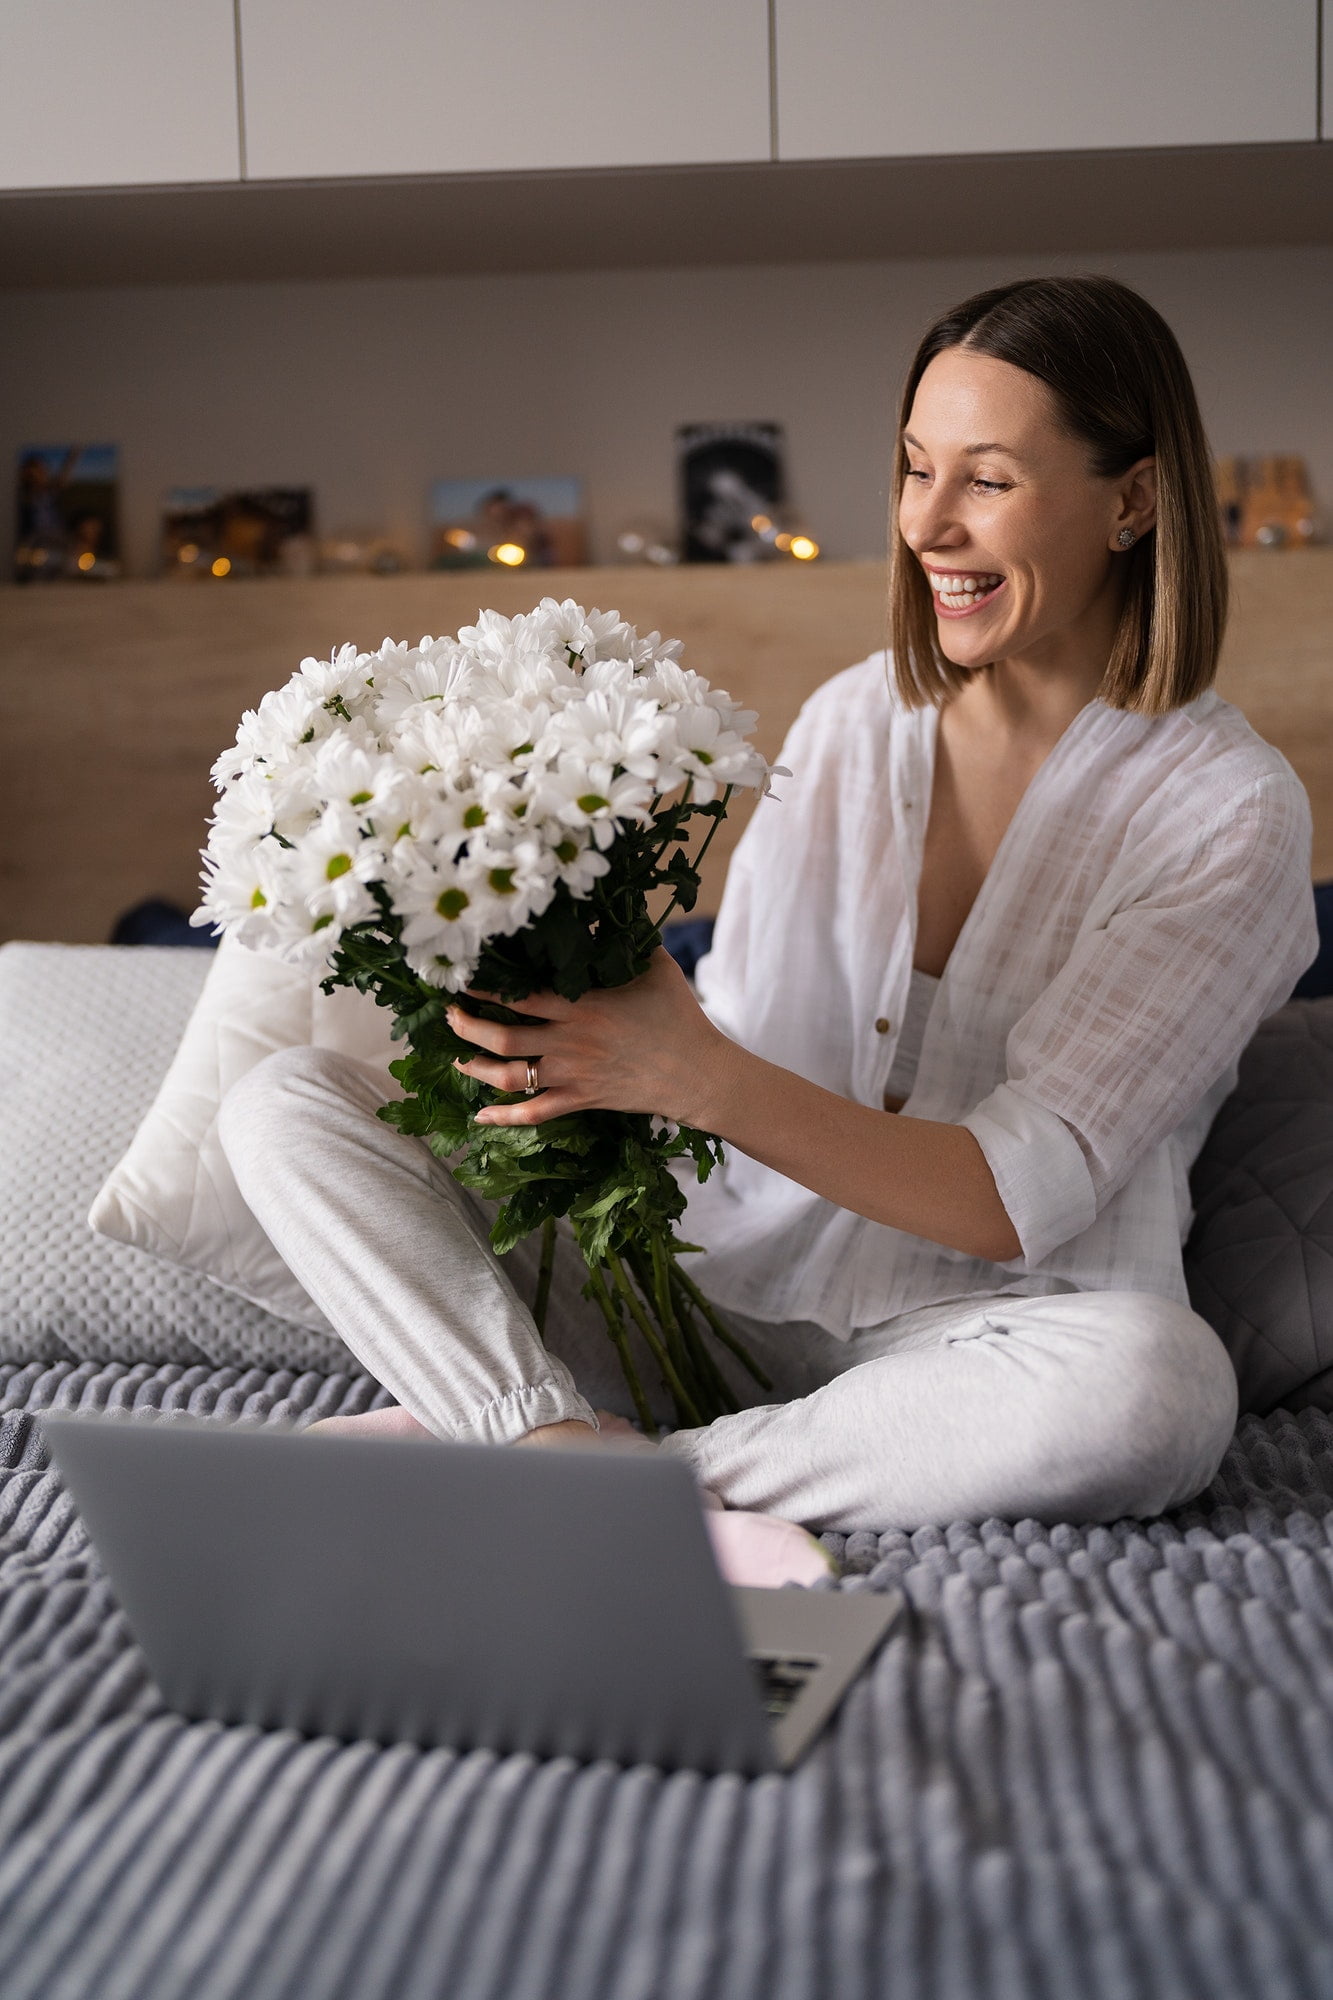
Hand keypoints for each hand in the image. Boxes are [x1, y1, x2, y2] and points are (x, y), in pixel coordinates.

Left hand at [447, 947, 734, 1128]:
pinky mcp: (581, 1100)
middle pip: (503, 1033)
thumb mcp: (654, 965)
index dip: (485, 985)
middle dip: (467, 1023)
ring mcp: (572, 1074)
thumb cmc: (679, 1015)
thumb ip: (622, 939)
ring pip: (509, 1075)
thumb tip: (595, 912)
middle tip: (447, 1012)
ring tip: (456, 1055)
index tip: (461, 975)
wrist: (698, 1072)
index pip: (521, 993)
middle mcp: (569, 1041)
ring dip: (475, 1066)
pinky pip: (534, 1114)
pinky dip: (504, 1118)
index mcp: (583, 1004)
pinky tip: (480, 1116)